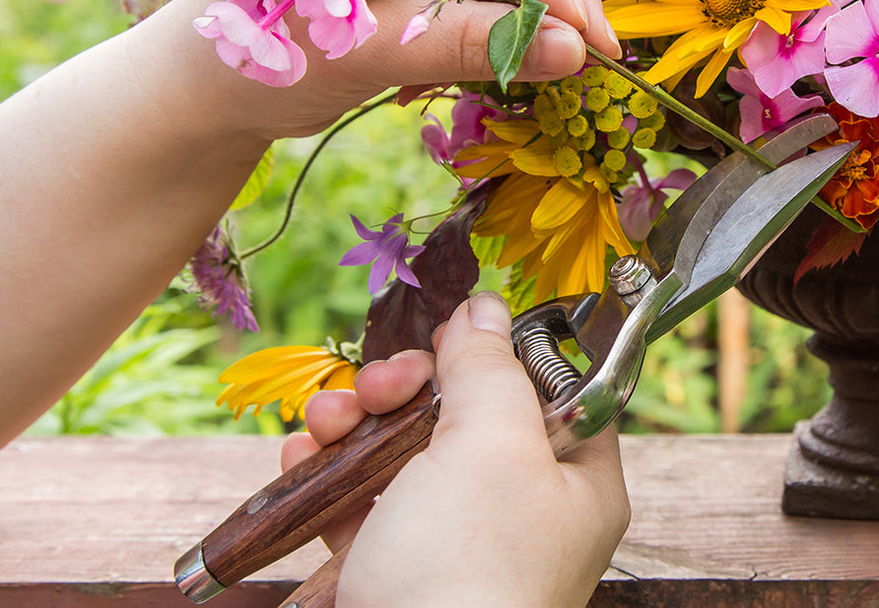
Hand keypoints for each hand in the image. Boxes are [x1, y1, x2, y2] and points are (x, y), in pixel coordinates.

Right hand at [282, 292, 630, 607]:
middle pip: (465, 413)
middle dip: (407, 386)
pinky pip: (362, 502)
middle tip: (380, 386)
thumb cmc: (467, 571)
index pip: (553, 388)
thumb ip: (489, 367)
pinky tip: (302, 460)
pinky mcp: (395, 571)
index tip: (453, 331)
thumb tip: (486, 308)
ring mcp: (455, 544)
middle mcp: (522, 511)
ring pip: (404, 451)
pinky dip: (329, 474)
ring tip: (324, 424)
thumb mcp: (491, 445)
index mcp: (576, 481)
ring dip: (356, 421)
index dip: (500, 352)